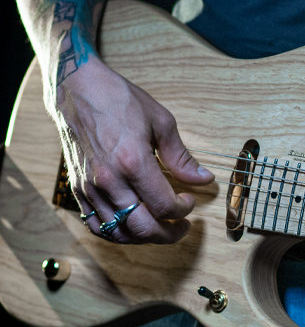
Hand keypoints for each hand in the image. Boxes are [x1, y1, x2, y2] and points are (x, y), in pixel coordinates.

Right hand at [50, 56, 213, 243]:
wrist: (77, 88)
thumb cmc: (120, 100)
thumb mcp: (161, 122)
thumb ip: (182, 157)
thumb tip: (204, 178)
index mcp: (133, 162)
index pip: (164, 206)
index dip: (183, 210)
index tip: (189, 201)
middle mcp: (109, 180)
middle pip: (143, 228)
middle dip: (169, 234)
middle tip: (182, 227)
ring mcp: (90, 187)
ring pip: (119, 232)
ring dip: (144, 237)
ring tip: (160, 227)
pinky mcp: (77, 188)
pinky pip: (96, 225)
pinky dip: (117, 233)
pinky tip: (132, 225)